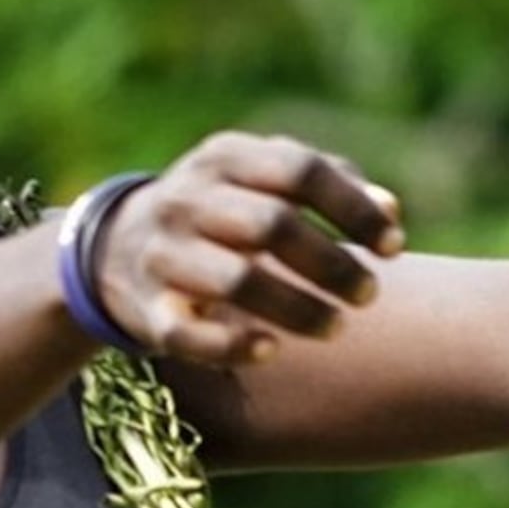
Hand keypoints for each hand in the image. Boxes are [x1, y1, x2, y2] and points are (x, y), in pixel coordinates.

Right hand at [91, 131, 406, 366]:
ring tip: (337, 327)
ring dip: (297, 309)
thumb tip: (390, 212)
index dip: (354, 209)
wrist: (115, 248)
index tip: (393, 247)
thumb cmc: (221, 211)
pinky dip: (232, 345)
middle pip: (271, 226)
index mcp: (225, 157)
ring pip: (235, 281)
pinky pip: (188, 334)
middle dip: (331, 264)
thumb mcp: (264, 180)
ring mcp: (162, 254)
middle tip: (369, 296)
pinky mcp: (146, 308)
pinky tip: (272, 350)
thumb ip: (329, 186)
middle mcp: (188, 198)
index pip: (300, 171)